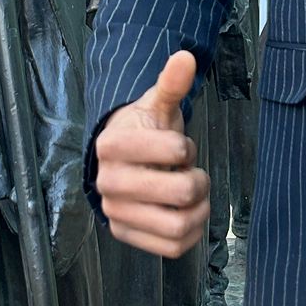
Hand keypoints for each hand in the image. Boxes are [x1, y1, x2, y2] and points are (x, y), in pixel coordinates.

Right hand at [95, 51, 209, 257]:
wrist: (121, 160)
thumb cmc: (144, 131)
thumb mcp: (158, 105)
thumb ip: (171, 84)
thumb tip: (186, 57)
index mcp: (112, 145)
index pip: (174, 150)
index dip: (187, 147)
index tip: (180, 146)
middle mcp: (107, 182)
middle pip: (181, 193)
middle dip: (199, 181)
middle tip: (193, 172)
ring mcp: (115, 212)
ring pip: (178, 226)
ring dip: (199, 210)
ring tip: (194, 195)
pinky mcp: (125, 235)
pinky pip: (173, 248)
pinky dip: (192, 233)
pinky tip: (189, 214)